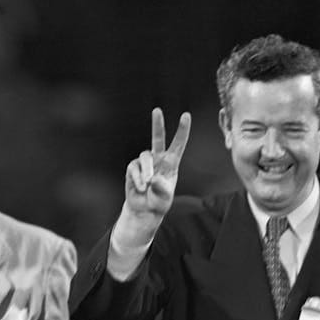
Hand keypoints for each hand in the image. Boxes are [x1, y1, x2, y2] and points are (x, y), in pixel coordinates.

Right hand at [124, 108, 190, 222]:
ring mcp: (145, 162)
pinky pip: (134, 168)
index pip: (178, 144)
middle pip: (157, 138)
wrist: (144, 209)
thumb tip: (152, 177)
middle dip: (157, 123)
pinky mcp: (133, 168)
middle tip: (157, 110)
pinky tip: (140, 188)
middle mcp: (158, 159)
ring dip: (146, 171)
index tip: (186, 115)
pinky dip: (137, 179)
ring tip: (146, 185)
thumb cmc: (159, 202)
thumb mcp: (165, 198)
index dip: (182, 130)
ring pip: (145, 157)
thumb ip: (162, 188)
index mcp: (171, 163)